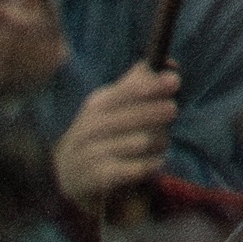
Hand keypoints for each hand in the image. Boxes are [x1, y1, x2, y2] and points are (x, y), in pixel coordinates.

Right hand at [56, 58, 186, 205]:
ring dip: (160, 141)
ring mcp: (95, 152)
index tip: (175, 81)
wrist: (67, 175)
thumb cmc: (100, 135)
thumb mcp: (109, 106)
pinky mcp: (101, 176)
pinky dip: (153, 163)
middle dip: (160, 112)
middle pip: (138, 116)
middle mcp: (93, 126)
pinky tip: (154, 161)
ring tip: (160, 142)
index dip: (153, 85)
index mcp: (97, 104)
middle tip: (172, 111)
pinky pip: (139, 167)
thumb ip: (138, 84)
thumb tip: (171, 65)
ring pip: (143, 142)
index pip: (128, 91)